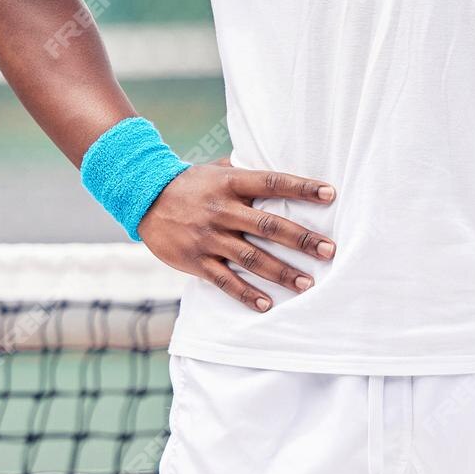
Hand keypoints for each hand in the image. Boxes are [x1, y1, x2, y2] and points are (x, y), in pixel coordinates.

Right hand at [136, 158, 336, 312]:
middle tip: (329, 250)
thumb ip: (247, 174)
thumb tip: (283, 168)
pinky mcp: (196, 260)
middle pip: (268, 225)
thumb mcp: (218, 170)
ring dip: (281, 272)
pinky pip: (224, 280)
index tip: (331, 193)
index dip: (302, 187)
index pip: (272, 182)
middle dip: (301, 239)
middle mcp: (222, 210)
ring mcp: (208, 237)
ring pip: (251, 257)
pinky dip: (246, 294)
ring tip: (308, 283)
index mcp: (230, 183)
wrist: (143, 198)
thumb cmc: (191, 183)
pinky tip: (267, 305)